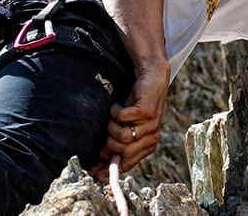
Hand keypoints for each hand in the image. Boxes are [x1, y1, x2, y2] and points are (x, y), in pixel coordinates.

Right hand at [90, 62, 169, 176]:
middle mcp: (151, 138)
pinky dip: (115, 111)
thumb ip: (117, 143)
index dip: (110, 167)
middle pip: (124, 152)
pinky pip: (122, 117)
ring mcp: (151, 125)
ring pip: (123, 137)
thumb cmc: (136, 105)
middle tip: (109, 130)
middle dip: (110, 142)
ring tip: (116, 117)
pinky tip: (119, 106)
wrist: (153, 79)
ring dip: (112, 126)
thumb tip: (101, 160)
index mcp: (148, 146)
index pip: (127, 164)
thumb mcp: (126, 127)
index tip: (95, 169)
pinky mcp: (146, 112)